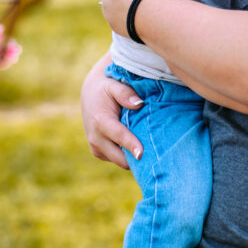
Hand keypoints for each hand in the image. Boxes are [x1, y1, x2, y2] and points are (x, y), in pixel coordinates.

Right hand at [80, 54, 144, 169]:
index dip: (132, 146)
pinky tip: (138, 144)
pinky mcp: (98, 152)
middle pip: (120, 158)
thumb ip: (125, 93)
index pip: (119, 137)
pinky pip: (117, 159)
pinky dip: (127, 155)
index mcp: (101, 122)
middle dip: (137, 158)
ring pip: (120, 161)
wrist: (90, 94)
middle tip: (158, 153)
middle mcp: (96, 138)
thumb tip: (139, 103)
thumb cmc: (106, 88)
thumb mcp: (114, 85)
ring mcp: (96, 148)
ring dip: (133, 157)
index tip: (142, 154)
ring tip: (150, 147)